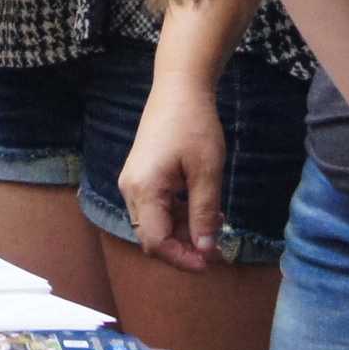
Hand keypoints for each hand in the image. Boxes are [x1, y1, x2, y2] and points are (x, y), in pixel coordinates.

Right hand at [117, 78, 226, 272]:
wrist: (179, 87)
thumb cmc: (194, 125)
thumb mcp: (207, 171)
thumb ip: (204, 213)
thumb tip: (205, 249)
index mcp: (143, 190)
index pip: (155, 241)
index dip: (181, 258)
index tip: (209, 262)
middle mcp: (131, 189)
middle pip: (152, 235)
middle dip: (184, 247)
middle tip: (217, 248)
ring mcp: (134, 182)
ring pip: (156, 222)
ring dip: (184, 231)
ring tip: (216, 224)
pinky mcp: (141, 175)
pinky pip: (157, 206)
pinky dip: (179, 214)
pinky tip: (203, 209)